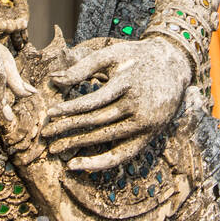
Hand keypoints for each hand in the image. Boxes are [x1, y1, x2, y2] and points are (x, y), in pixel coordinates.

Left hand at [40, 36, 190, 171]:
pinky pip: (123, 154)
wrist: (174, 64)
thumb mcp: (112, 54)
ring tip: (56, 149)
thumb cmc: (137, 57)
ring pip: (107, 139)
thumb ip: (83, 66)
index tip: (50, 114)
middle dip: (68, 129)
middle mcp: (138, 106)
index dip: (70, 109)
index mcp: (128, 83)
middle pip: (97, 122)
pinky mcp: (149, 135)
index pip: (93, 101)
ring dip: (79, 146)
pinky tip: (80, 166)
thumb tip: (53, 79)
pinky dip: (101, 163)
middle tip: (45, 135)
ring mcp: (145, 123)